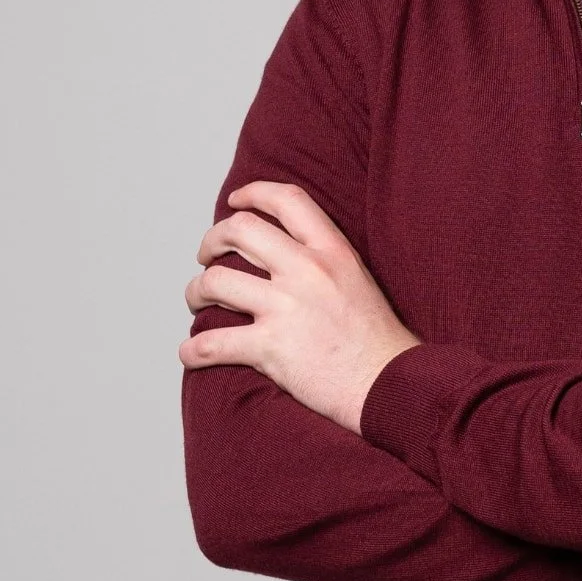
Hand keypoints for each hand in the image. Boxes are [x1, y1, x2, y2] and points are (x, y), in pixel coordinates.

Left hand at [178, 181, 418, 434]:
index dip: (253, 194)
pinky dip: (192, 350)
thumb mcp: (359, 281)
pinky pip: (213, 343)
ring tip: (198, 301)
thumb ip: (325, 261)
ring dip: (196, 292)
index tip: (235, 201)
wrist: (391, 387)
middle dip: (212, 241)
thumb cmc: (378, 343)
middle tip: (207, 256)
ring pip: (214, 282)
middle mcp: (308, 272)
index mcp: (333, 252)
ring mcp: (286, 308)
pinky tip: (190, 353)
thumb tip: (283, 253)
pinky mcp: (271, 348)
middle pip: (239, 230)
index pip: (286, 200)